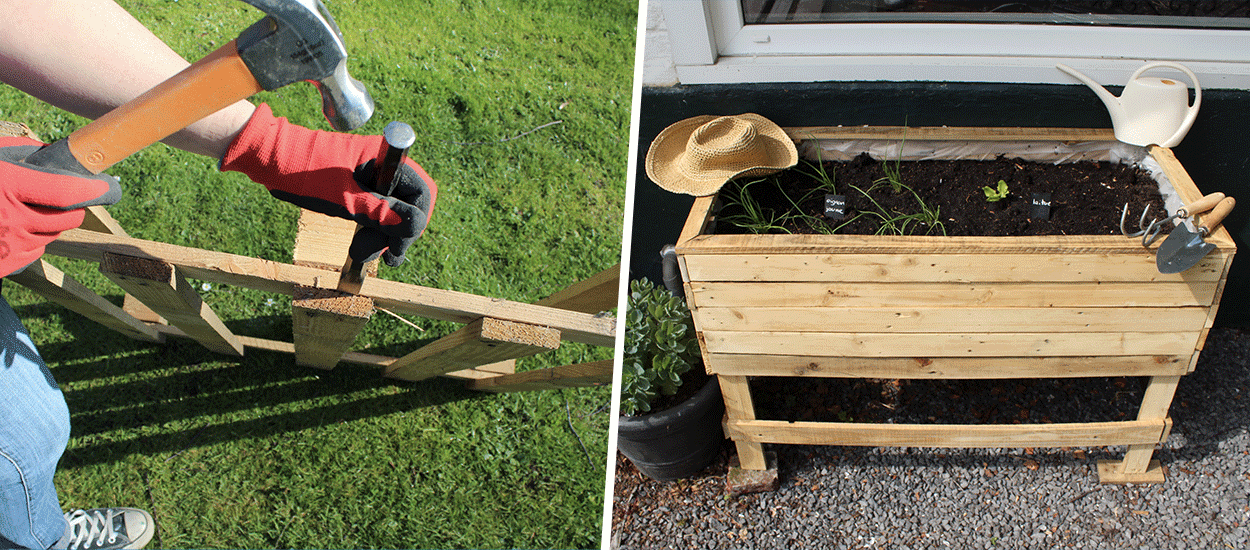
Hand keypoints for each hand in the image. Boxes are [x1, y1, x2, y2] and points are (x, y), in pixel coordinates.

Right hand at [0, 136, 121, 276]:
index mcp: (8, 188)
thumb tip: (50, 152)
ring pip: (53, 235)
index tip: (110, 186)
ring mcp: (8, 247)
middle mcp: (11, 221)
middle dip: (72, 206)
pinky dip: (31, 239)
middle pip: (68, 217)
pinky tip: (8, 228)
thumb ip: (18, 153)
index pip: (66, 192)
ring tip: (20, 209)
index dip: (93, 189)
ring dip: (48, 222)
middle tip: (62, 196)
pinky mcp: (4, 266)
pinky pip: (35, 251)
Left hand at [220, 104, 436, 265]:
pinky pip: (379, 206)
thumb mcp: (344, 200)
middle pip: (411, 202)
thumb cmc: (303, 172)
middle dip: (400, 232)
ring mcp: (373, 174)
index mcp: (385, 158)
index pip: (421, 192)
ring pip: (395, 208)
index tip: (397, 247)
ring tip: (365, 254)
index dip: (415, 222)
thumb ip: (380, 212)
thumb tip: (412, 226)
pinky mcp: (360, 183)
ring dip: (385, 233)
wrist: (269, 158)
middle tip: (385, 257)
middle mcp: (384, 164)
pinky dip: (374, 226)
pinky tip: (365, 243)